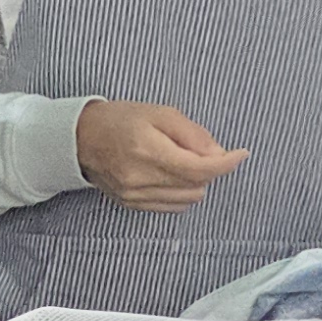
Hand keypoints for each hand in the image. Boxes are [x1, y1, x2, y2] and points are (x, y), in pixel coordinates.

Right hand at [75, 100, 247, 213]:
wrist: (81, 139)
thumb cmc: (120, 120)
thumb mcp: (161, 113)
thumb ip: (193, 134)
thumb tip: (218, 155)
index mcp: (148, 150)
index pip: (199, 168)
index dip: (226, 164)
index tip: (240, 154)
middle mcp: (140, 178)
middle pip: (196, 185)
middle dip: (209, 169)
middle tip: (201, 150)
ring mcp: (135, 195)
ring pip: (186, 199)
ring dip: (196, 182)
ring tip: (183, 162)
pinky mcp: (131, 204)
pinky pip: (171, 207)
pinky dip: (181, 193)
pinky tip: (173, 176)